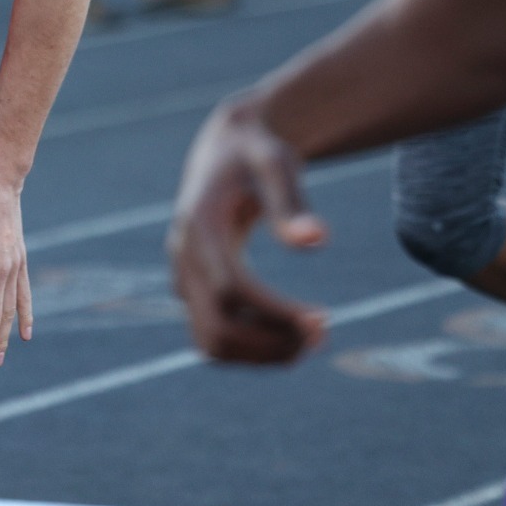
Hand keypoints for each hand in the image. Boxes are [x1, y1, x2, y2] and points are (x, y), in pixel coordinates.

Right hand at [167, 98, 328, 364]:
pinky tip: (289, 334)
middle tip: (323, 334)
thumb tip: (315, 243)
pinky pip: (213, 337)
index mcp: (198, 225)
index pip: (232, 289)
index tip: (323, 319)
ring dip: (261, 354)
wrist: (225, 151)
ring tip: (310, 339)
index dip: (275, 313)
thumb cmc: (256, 154)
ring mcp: (182, 277)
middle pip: (217, 328)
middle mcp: (182, 257)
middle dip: (271, 343)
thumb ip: (292, 202)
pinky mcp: (191, 290)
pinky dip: (250, 349)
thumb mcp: (276, 164)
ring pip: (211, 343)